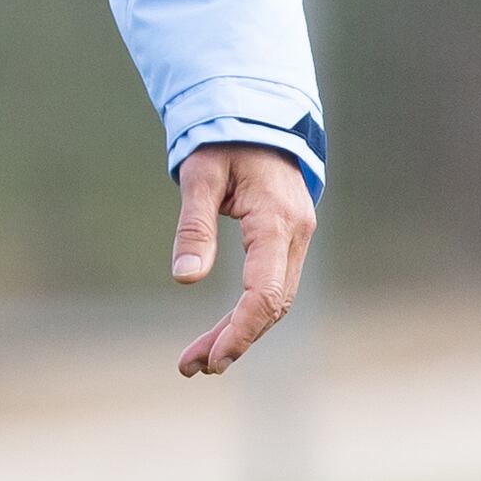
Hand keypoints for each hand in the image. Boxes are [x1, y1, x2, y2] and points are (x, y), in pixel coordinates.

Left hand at [171, 143, 314, 379]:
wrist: (257, 113)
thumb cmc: (224, 139)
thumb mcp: (200, 175)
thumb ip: (194, 225)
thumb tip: (184, 277)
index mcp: (277, 220)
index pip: (266, 292)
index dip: (241, 330)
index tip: (213, 359)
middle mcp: (295, 234)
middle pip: (272, 305)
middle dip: (233, 340)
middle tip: (190, 368)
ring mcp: (295, 238)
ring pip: (273, 300)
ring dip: (238, 332)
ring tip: (197, 361)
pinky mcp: (285, 240)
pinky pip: (270, 286)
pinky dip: (246, 312)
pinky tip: (220, 333)